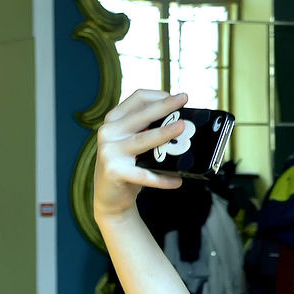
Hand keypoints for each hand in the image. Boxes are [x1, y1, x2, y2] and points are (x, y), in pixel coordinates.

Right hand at [92, 90, 186, 222]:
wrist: (109, 197)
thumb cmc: (128, 166)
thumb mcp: (132, 143)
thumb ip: (146, 131)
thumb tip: (180, 123)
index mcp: (114, 121)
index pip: (137, 99)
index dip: (158, 95)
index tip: (178, 97)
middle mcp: (109, 132)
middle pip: (142, 115)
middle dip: (165, 106)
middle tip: (184, 100)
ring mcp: (110, 151)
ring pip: (143, 140)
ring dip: (164, 133)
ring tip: (182, 129)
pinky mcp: (114, 171)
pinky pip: (145, 175)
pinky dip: (163, 179)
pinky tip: (177, 181)